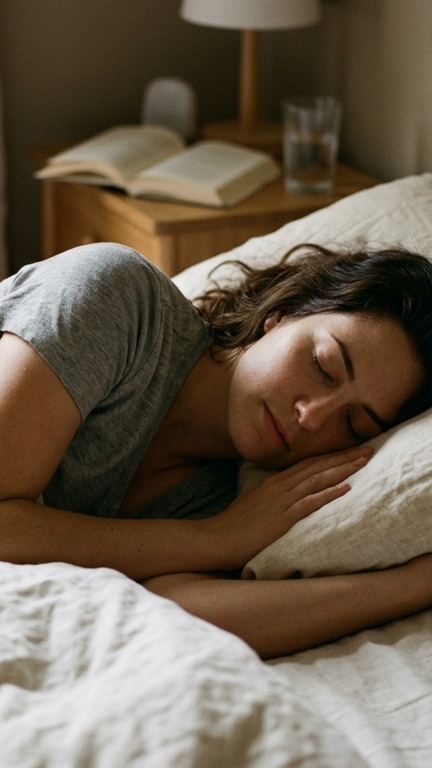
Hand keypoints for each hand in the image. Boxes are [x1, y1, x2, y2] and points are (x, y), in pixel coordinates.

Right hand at [203, 445, 372, 570]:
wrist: (215, 538)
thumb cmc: (233, 525)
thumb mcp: (254, 503)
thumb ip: (271, 497)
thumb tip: (286, 495)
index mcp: (273, 482)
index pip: (308, 463)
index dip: (331, 456)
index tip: (351, 450)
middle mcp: (279, 486)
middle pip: (317, 466)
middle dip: (344, 457)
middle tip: (368, 449)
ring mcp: (280, 501)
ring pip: (317, 479)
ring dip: (342, 469)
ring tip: (363, 462)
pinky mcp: (281, 518)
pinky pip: (309, 503)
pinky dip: (328, 493)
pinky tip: (346, 488)